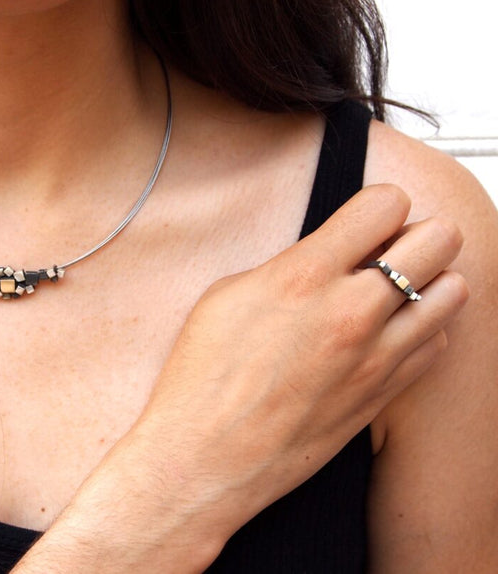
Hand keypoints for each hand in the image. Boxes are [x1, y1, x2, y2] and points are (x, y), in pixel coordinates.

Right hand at [14, 184, 467, 572]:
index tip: (367, 218)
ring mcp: (375, 356)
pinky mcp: (383, 394)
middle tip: (388, 248)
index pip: (385, 204)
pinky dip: (422, 330)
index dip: (379, 204)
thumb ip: (289, 266)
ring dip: (428, 280)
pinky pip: (437, 344)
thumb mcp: (228, 295)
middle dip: (416, 233)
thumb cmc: (205, 378)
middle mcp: (350, 311)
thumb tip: (323, 257)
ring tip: (394, 291)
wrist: (207, 455)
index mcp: (304, 276)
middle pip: (438, 239)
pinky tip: (389, 333)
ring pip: (453, 291)